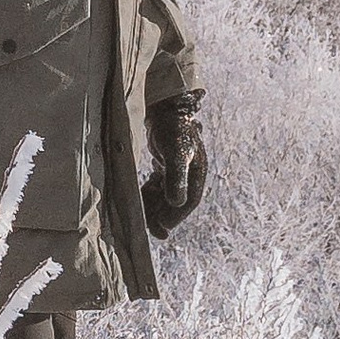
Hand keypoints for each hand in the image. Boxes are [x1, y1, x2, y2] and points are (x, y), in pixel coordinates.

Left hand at [141, 91, 206, 238]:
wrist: (165, 107)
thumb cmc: (172, 129)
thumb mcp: (175, 153)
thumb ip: (176, 178)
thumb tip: (178, 203)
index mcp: (197, 173)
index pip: (188, 201)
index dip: (175, 217)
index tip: (162, 230)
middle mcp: (190, 173)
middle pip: (177, 201)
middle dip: (164, 216)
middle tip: (151, 231)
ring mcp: (179, 168)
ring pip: (167, 195)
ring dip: (156, 207)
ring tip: (143, 216)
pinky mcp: (166, 163)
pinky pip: (160, 185)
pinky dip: (152, 194)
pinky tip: (143, 197)